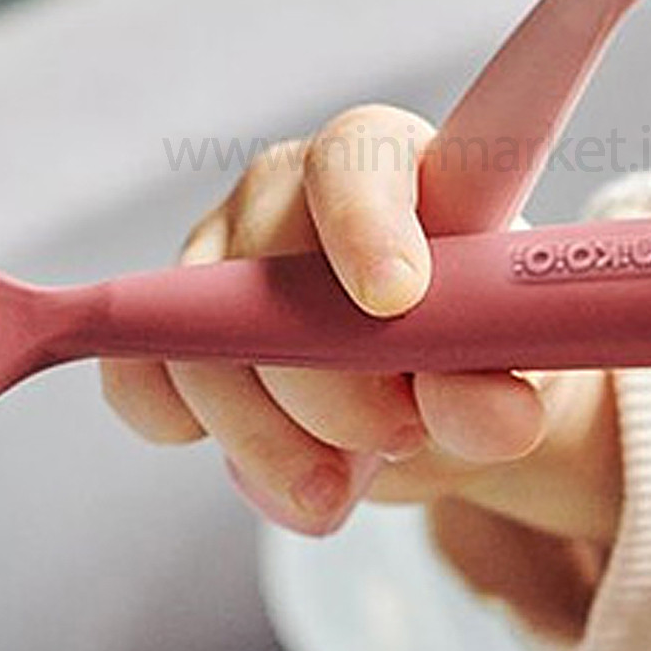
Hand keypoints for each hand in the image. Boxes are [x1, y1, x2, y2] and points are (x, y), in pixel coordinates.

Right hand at [101, 104, 622, 571]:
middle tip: (398, 438)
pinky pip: (136, 372)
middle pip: (268, 265)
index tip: (396, 299)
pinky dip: (180, 425)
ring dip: (265, 436)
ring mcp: (216, 253)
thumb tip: (492, 414)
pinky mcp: (166, 324)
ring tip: (337, 491)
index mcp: (388, 164)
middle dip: (328, 379)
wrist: (430, 399)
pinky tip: (255, 462)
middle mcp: (289, 191)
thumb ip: (500, 392)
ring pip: (200, 338)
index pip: (357, 159)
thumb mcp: (513, 376)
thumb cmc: (477, 354)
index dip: (366, 221)